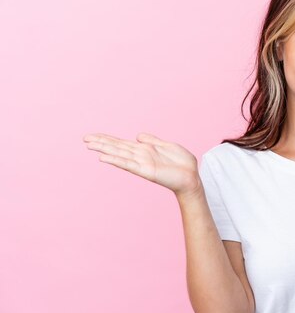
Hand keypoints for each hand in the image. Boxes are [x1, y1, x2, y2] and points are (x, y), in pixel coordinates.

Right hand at [83, 132, 201, 197]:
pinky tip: (104, 158)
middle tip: (84, 139)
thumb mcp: (166, 146)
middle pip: (117, 147)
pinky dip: (116, 160)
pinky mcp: (146, 171)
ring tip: (90, 145)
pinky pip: (128, 164)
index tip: (92, 135)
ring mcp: (141, 163)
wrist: (191, 176)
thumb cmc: (181, 163)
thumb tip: (137, 135)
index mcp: (144, 149)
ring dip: (104, 149)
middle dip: (101, 143)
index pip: (121, 143)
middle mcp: (140, 156)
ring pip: (119, 154)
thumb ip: (152, 141)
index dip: (107, 139)